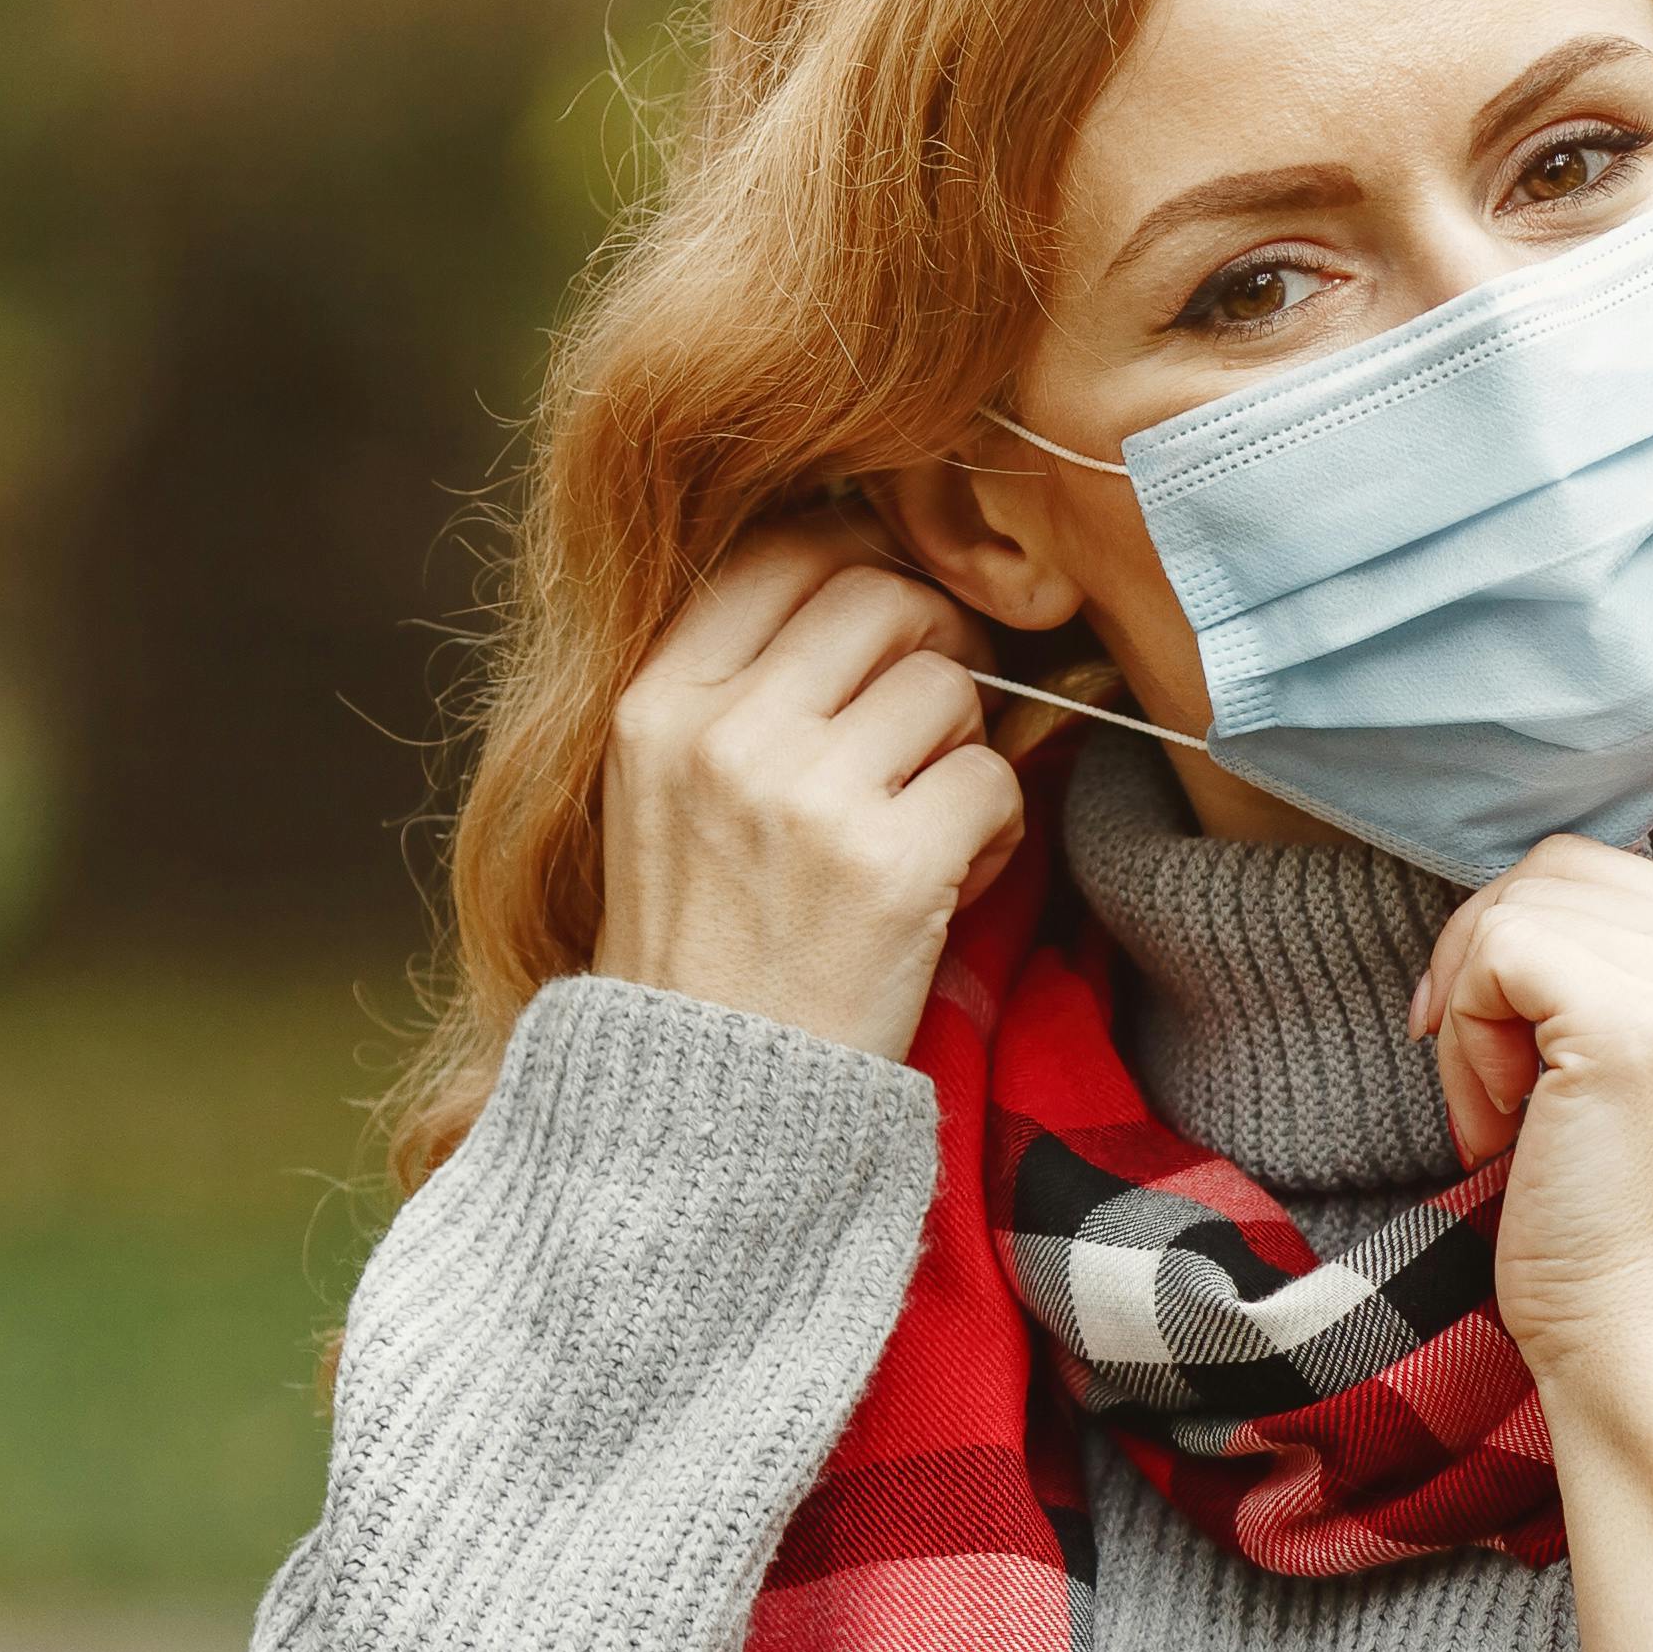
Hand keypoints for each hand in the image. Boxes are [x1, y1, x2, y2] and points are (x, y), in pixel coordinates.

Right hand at [589, 526, 1027, 1061]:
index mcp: (654, 702)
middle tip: (934, 719)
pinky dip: (998, 828)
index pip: (785, 548)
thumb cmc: (700, 941)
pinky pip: (995, 779)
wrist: (698, 1103)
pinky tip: (951, 879)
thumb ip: (739, 684)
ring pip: (949, 684)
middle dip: (934, 644)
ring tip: (925, 823)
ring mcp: (806, 800)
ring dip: (964, 748)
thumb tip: (868, 572)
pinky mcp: (891, 870)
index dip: (864, 561)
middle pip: (883, 595)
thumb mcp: (662, 789)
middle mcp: (723, 734)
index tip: (890, 623)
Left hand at [1414, 841, 1652, 1651]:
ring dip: (1471, 1020)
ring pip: (1508, 912)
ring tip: (1510, 1119)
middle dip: (1485, 977)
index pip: (1583, 870)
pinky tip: (1502, 1131)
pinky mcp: (1629, 1018)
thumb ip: (1601, 958)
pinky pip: (1492, 958)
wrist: (1645, 1337)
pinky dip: (1464, 1047)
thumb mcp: (1628, 1048)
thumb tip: (1494, 894)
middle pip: (1544, 873)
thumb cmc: (1615, 1212)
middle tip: (1504, 1096)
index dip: (1513, 955)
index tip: (1514, 1066)